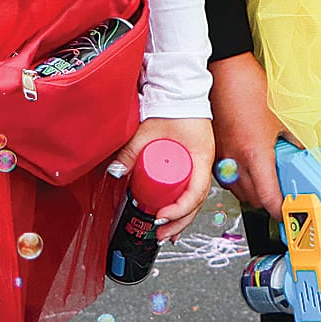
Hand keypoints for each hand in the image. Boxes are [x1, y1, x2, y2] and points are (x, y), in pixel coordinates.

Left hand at [109, 115, 213, 240]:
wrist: (179, 87)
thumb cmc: (171, 105)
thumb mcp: (148, 131)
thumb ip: (130, 151)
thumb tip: (116, 173)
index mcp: (201, 156)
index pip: (196, 191)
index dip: (180, 209)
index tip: (161, 217)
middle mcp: (205, 162)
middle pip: (197, 201)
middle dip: (179, 221)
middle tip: (161, 234)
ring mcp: (201, 162)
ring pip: (195, 196)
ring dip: (182, 216)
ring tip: (166, 233)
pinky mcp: (194, 160)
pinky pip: (192, 186)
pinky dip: (183, 203)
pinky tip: (172, 214)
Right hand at [210, 52, 296, 220]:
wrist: (224, 69)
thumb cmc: (249, 86)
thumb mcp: (281, 115)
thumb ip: (293, 140)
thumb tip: (302, 155)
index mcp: (254, 154)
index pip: (268, 199)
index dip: (281, 211)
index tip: (290, 214)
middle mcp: (234, 160)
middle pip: (252, 200)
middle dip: (268, 203)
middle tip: (283, 196)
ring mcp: (220, 156)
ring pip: (236, 190)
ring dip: (252, 192)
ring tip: (266, 181)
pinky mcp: (212, 150)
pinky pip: (225, 176)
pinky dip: (237, 179)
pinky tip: (247, 167)